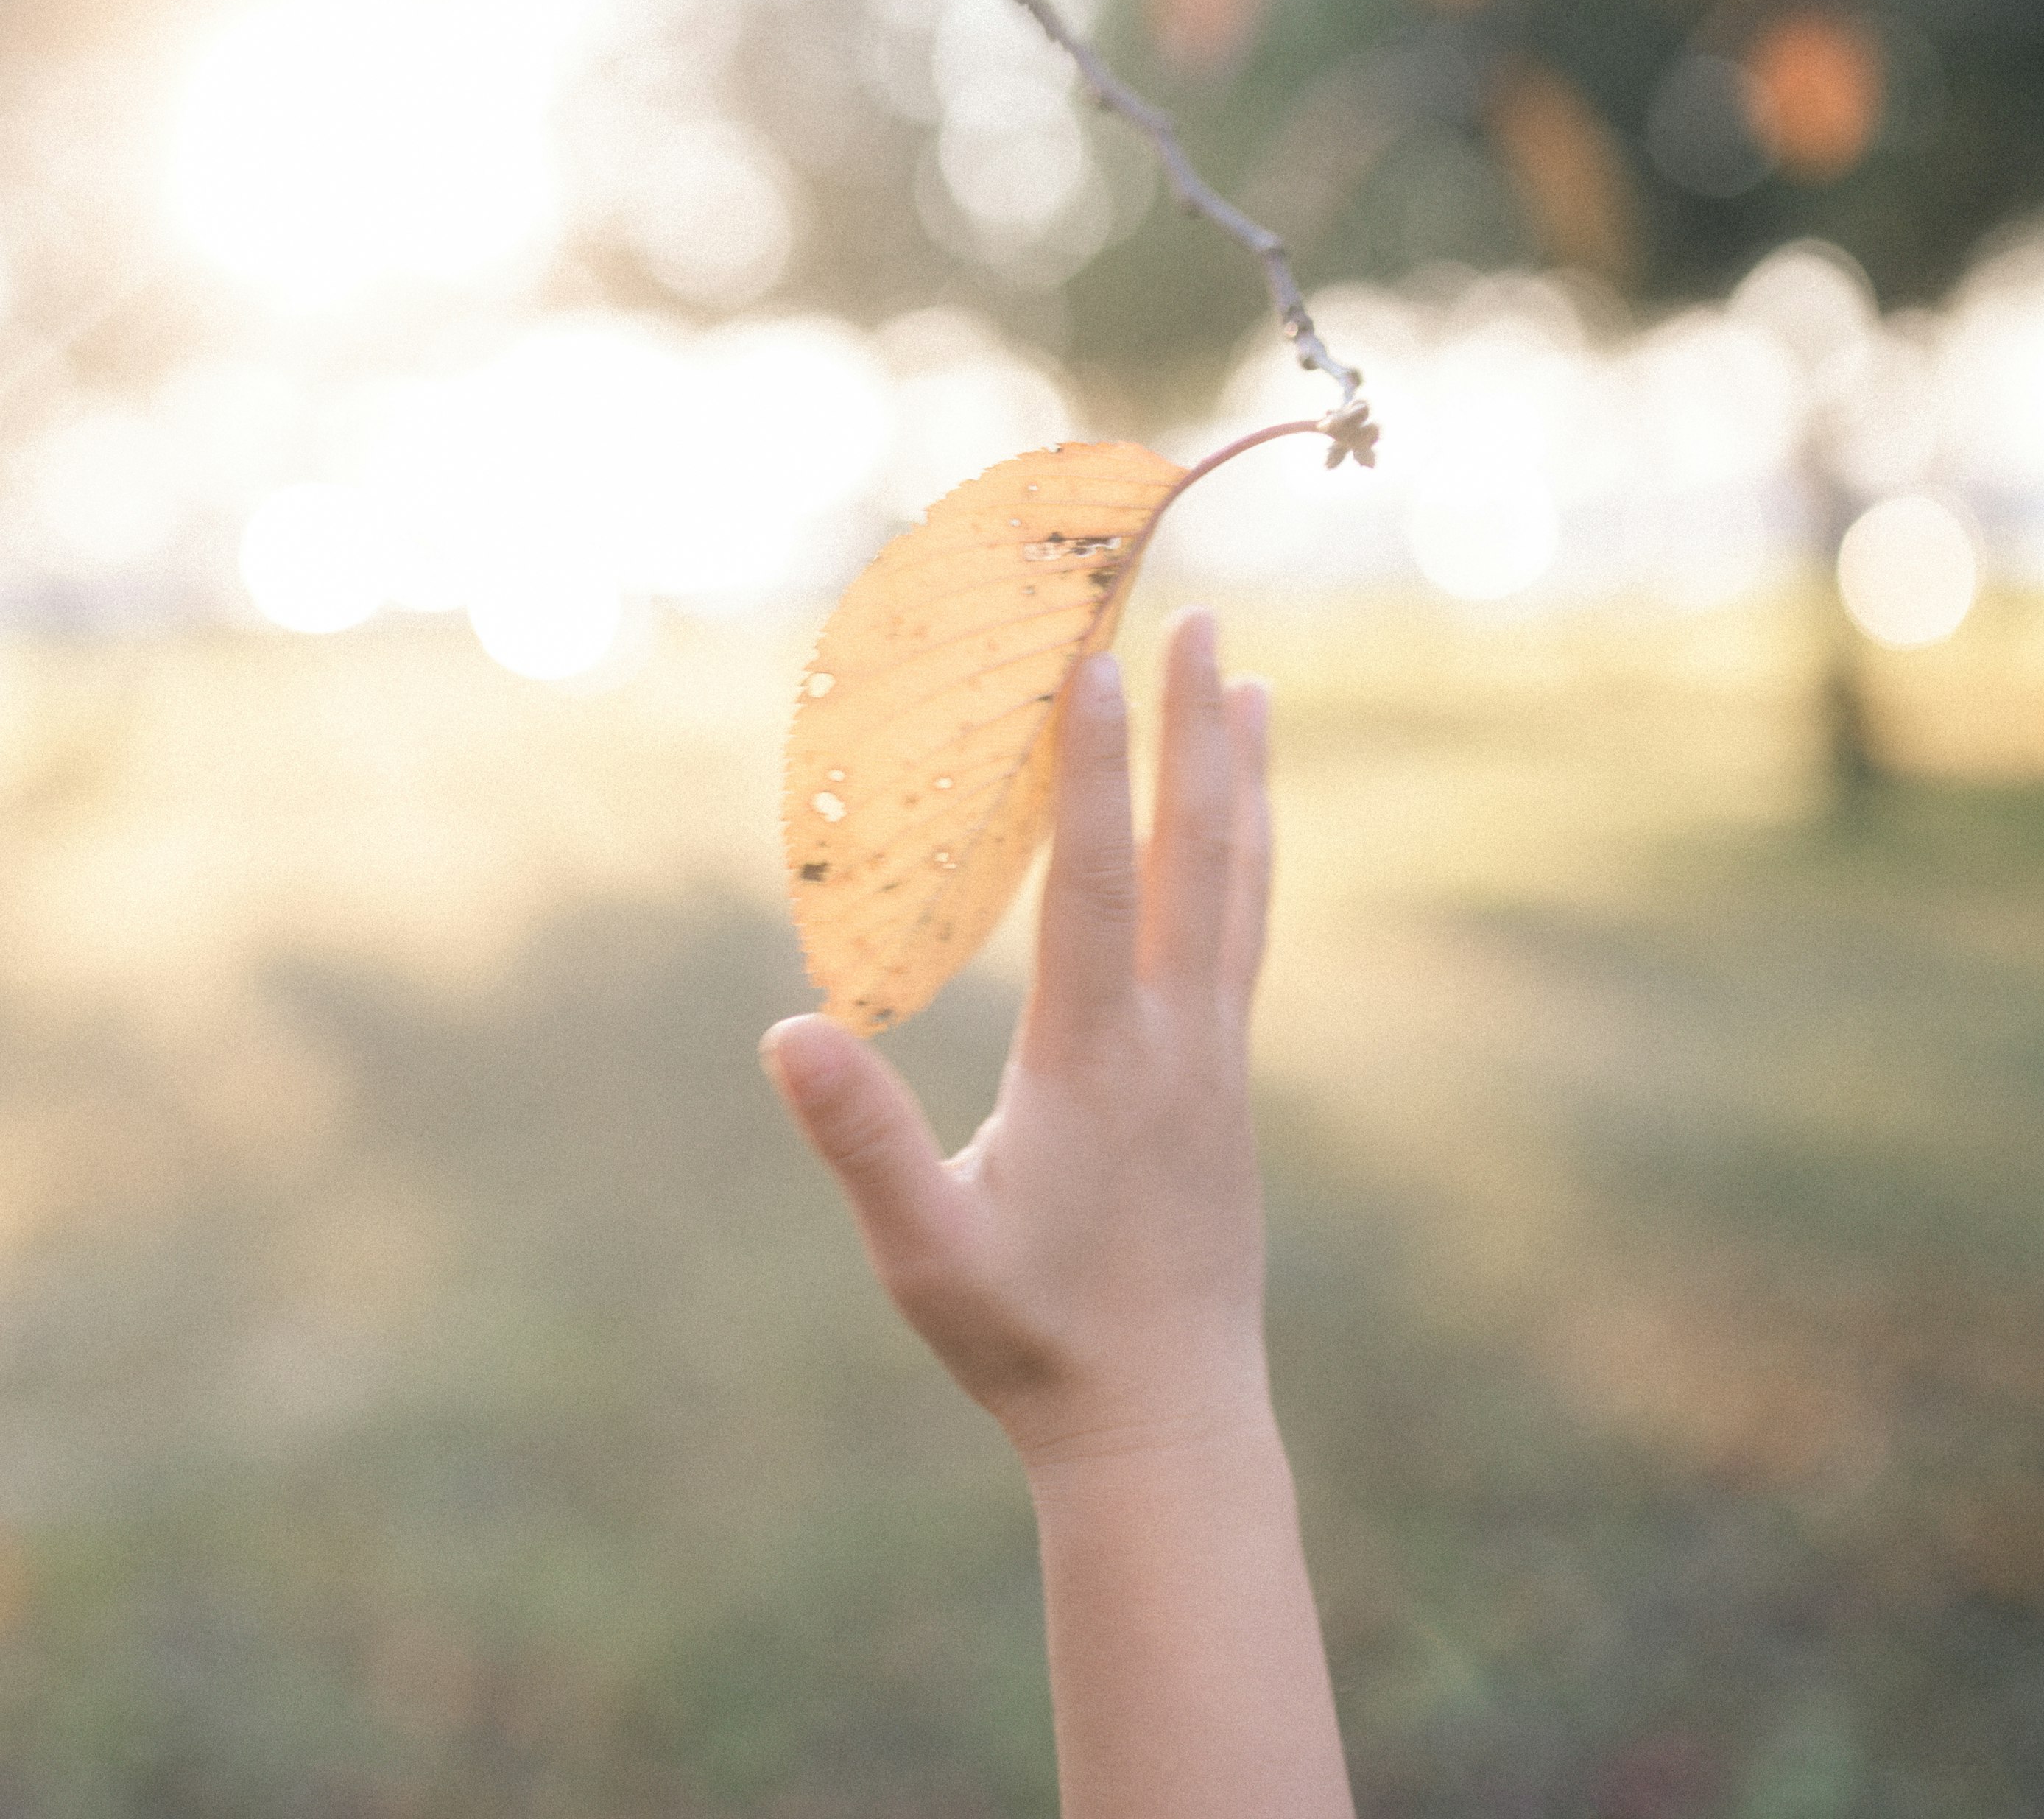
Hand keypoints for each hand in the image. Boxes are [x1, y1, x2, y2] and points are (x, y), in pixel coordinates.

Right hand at [761, 609, 1274, 1465]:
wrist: (1165, 1423)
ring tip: (1256, 689)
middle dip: (1194, 731)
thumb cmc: (1032, 1342)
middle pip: (1193, 855)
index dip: (1096, 767)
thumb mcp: (926, 1253)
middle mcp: (1174, 1042)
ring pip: (1240, 888)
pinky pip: (1247, 938)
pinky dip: (1250, 859)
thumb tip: (788, 1030)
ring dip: (1243, 780)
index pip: (1095, 883)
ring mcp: (1215, 1062)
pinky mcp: (1228, 1087)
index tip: (1101, 661)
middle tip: (1203, 621)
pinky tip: (1245, 832)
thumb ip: (864, 1141)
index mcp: (1094, 1063)